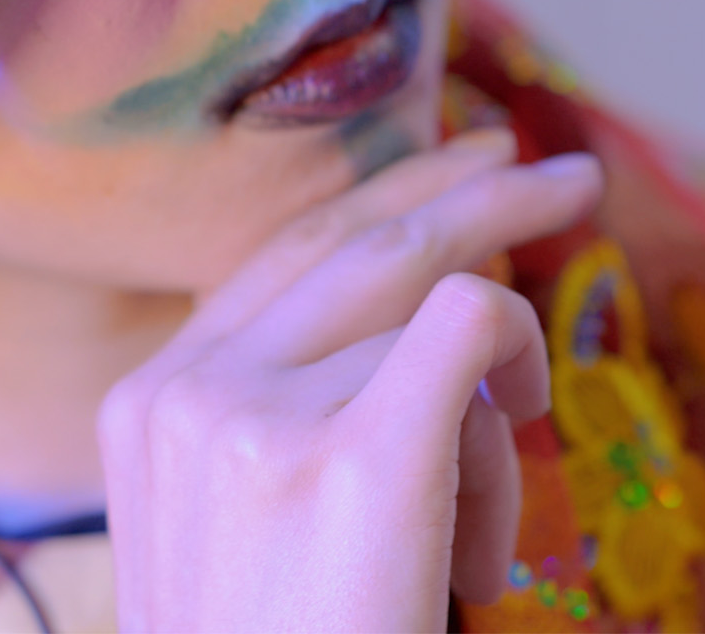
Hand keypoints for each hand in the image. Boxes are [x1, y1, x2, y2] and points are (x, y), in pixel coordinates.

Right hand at [97, 129, 602, 631]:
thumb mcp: (247, 530)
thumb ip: (294, 418)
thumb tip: (433, 318)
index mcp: (146, 406)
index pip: (284, 259)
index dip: (383, 200)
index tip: (458, 168)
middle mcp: (186, 391)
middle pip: (355, 235)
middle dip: (467, 188)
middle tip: (558, 170)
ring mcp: (256, 416)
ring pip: (430, 308)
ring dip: (492, 411)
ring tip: (481, 536)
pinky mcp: (351, 451)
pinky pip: (468, 326)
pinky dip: (513, 364)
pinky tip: (518, 424)